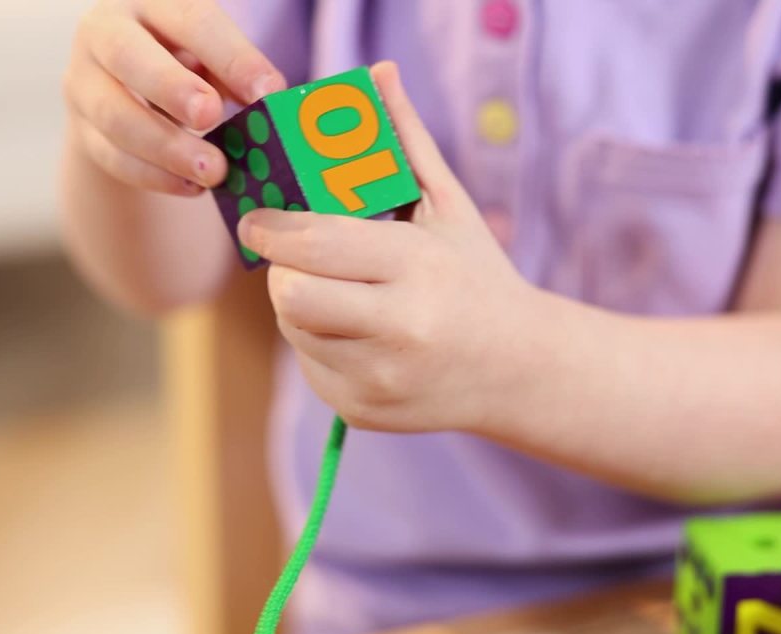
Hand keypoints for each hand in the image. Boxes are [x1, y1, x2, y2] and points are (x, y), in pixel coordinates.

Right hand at [63, 0, 285, 193]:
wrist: (122, 86)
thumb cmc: (182, 61)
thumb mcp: (209, 55)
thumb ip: (234, 72)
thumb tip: (269, 99)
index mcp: (149, 2)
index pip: (191, 20)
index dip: (231, 56)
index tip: (268, 91)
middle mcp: (105, 32)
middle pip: (128, 55)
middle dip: (171, 87)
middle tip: (211, 116)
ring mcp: (84, 82)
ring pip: (115, 116)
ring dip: (167, 147)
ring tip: (214, 170)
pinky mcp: (82, 130)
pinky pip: (112, 156)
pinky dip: (155, 177)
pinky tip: (193, 187)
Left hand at [238, 62, 535, 432]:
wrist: (520, 370)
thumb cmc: (478, 278)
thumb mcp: (450, 208)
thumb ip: (407, 142)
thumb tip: (379, 76)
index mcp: (417, 268)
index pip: (314, 245)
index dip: (273, 228)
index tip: (260, 219)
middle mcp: (398, 329)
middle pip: (290, 295)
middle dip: (283, 271)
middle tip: (295, 258)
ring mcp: (378, 378)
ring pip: (293, 330)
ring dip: (298, 305)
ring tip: (338, 292)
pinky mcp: (361, 410)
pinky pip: (308, 366)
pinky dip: (318, 344)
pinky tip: (356, 333)